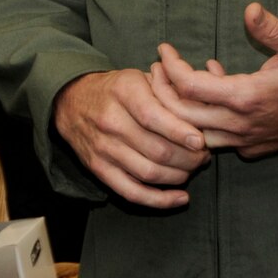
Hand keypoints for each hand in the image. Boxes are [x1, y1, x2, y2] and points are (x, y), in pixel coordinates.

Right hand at [52, 69, 208, 208]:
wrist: (72, 101)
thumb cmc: (117, 89)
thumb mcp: (140, 77)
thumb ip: (169, 90)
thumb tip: (202, 109)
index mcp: (123, 92)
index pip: (153, 117)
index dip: (180, 132)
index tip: (201, 141)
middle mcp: (111, 121)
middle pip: (156, 149)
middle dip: (189, 157)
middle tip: (204, 155)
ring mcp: (103, 148)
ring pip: (149, 172)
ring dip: (180, 176)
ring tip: (193, 168)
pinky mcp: (99, 170)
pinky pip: (132, 192)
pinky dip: (159, 200)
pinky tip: (181, 198)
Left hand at [155, 3, 277, 157]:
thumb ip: (271, 29)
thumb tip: (248, 9)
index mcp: (246, 98)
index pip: (188, 86)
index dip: (170, 67)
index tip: (163, 49)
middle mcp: (239, 125)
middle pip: (180, 115)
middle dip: (162, 90)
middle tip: (155, 68)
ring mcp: (243, 141)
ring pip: (194, 133)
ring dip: (179, 109)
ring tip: (173, 82)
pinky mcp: (250, 149)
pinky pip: (214, 138)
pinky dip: (202, 118)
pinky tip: (211, 91)